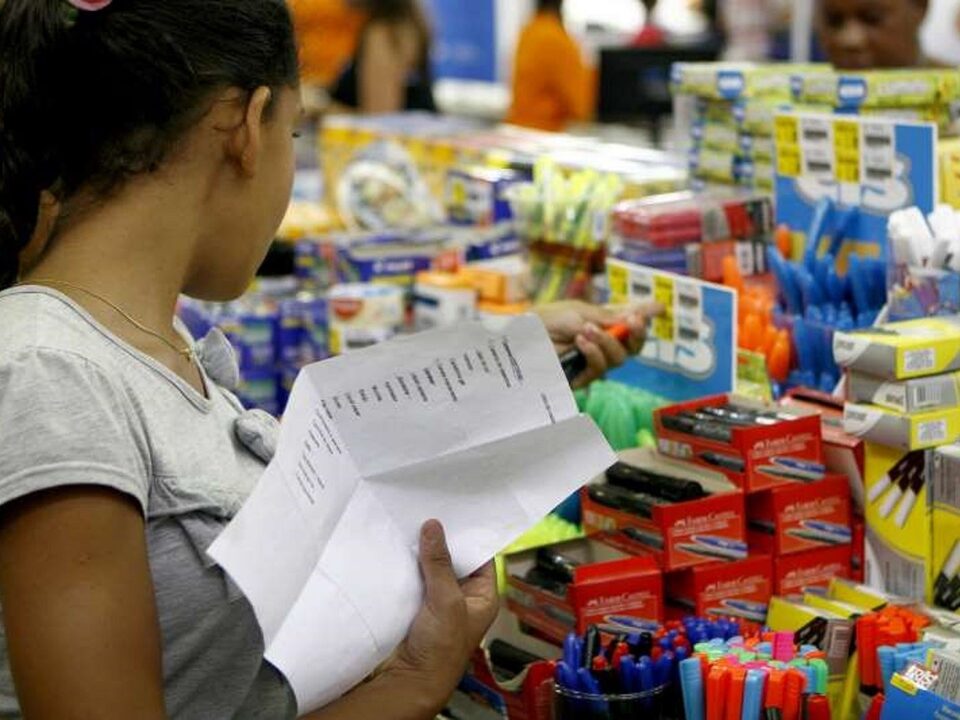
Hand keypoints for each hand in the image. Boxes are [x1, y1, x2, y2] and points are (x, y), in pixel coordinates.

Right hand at [382, 521, 497, 711]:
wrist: (410, 679)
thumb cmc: (442, 648)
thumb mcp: (447, 600)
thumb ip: (439, 563)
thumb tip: (433, 526)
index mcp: (482, 596)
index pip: (481, 557)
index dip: (469, 536)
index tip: (455, 512)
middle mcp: (461, 596)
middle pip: (453, 560)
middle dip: (441, 540)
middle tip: (428, 511)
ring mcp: (437, 600)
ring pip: (431, 567)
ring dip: (421, 551)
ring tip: (411, 521)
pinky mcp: (415, 604)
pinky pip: (413, 578)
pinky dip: (407, 564)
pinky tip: (398, 545)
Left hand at [534, 300, 661, 389]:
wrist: (518, 337)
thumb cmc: (544, 321)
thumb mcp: (577, 312)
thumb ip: (606, 317)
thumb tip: (635, 314)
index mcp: (601, 322)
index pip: (629, 320)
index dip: (646, 315)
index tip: (660, 307)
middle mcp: (601, 342)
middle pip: (633, 345)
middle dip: (638, 333)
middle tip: (633, 321)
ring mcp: (593, 361)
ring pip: (620, 358)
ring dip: (609, 341)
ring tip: (588, 329)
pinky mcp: (582, 377)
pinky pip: (600, 368)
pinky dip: (595, 352)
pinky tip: (582, 341)